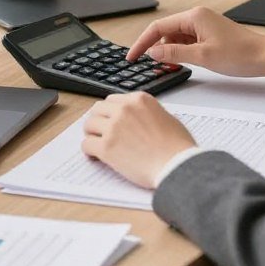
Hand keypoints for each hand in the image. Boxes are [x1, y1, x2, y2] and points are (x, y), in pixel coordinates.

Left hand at [81, 92, 195, 188]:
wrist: (177, 166)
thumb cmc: (178, 147)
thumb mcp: (167, 117)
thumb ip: (148, 113)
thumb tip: (140, 119)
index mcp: (139, 99)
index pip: (113, 100)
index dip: (110, 112)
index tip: (109, 120)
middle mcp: (124, 109)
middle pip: (98, 109)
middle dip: (98, 119)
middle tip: (99, 130)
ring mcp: (114, 127)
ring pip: (89, 124)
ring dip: (91, 133)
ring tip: (95, 142)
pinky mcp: (106, 147)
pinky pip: (86, 144)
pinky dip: (89, 150)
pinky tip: (95, 156)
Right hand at [125, 6, 264, 78]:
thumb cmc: (240, 54)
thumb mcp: (202, 57)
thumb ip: (174, 53)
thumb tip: (153, 52)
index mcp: (194, 17)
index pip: (158, 27)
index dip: (143, 42)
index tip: (132, 56)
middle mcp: (197, 17)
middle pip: (166, 31)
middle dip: (155, 48)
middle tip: (149, 66)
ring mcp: (203, 26)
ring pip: (176, 38)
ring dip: (169, 51)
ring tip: (167, 67)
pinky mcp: (209, 35)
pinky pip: (187, 42)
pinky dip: (180, 52)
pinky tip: (180, 63)